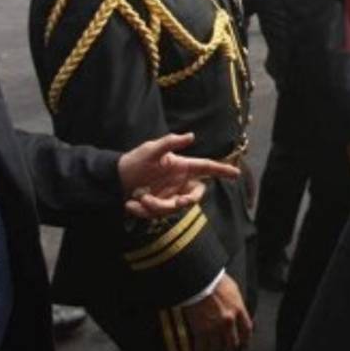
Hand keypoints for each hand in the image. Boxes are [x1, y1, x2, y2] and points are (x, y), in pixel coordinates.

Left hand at [117, 132, 239, 218]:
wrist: (113, 179)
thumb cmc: (134, 161)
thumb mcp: (151, 149)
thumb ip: (171, 142)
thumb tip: (191, 136)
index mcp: (182, 167)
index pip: (206, 167)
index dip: (222, 170)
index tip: (236, 174)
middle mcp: (179, 182)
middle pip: (194, 195)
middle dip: (187, 201)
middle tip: (178, 203)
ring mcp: (169, 195)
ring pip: (173, 208)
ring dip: (156, 207)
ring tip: (138, 200)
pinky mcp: (158, 206)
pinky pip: (157, 215)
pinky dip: (143, 212)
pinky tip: (130, 205)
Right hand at [181, 274, 252, 350]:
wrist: (198, 282)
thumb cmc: (215, 282)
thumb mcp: (233, 290)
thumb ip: (237, 303)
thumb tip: (238, 311)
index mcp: (238, 309)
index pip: (247, 330)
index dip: (246, 339)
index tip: (244, 344)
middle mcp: (228, 321)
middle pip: (233, 343)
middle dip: (230, 349)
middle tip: (227, 350)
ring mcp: (214, 327)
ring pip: (217, 348)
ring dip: (215, 350)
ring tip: (212, 350)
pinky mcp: (200, 331)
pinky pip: (202, 347)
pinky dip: (201, 350)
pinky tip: (200, 349)